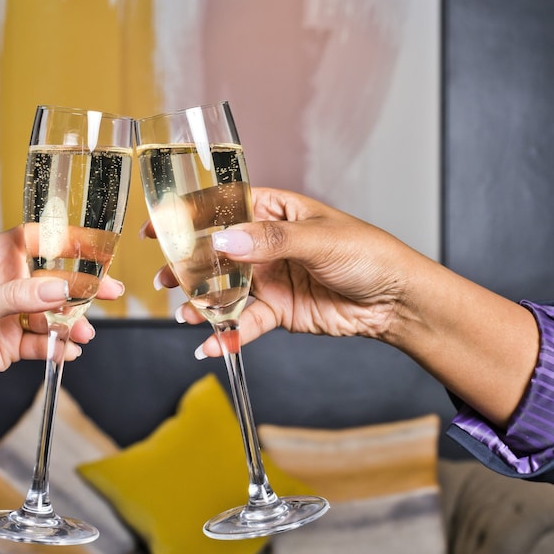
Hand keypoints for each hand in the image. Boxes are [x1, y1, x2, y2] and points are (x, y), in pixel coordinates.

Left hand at [0, 226, 123, 403]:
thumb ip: (21, 296)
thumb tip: (62, 287)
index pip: (40, 240)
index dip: (69, 242)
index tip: (98, 249)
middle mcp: (6, 283)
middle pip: (55, 279)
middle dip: (82, 288)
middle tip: (111, 293)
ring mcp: (11, 314)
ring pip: (53, 313)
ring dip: (72, 323)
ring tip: (83, 335)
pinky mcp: (11, 344)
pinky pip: (44, 343)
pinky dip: (58, 347)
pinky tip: (68, 352)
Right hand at [147, 187, 416, 357]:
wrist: (396, 301)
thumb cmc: (368, 254)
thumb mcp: (318, 238)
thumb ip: (269, 240)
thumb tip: (225, 240)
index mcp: (274, 212)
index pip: (222, 208)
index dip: (188, 216)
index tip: (157, 226)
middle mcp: (265, 245)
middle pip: (214, 254)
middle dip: (186, 267)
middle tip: (165, 280)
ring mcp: (268, 279)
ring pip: (223, 291)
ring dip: (201, 304)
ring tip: (187, 315)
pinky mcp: (276, 312)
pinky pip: (243, 324)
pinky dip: (226, 336)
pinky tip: (212, 345)